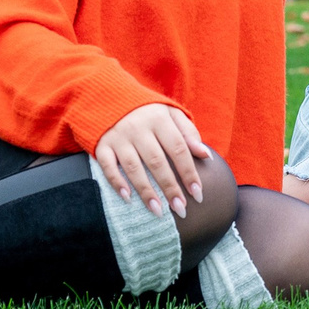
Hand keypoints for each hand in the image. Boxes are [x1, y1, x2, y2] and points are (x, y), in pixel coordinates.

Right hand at [94, 102, 207, 217]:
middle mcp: (138, 128)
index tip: (198, 194)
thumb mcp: (170, 113)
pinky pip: (108, 166)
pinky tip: (128, 198)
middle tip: (181, 209)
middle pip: (157, 161)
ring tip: (158, 211)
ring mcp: (119, 137)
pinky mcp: (102, 145)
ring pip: (133, 167)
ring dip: (146, 191)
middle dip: (170, 187)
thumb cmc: (147, 111)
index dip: (189, 172)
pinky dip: (117, 182)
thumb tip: (206, 155)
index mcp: (159, 119)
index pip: (178, 149)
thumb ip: (188, 133)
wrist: (109, 97)